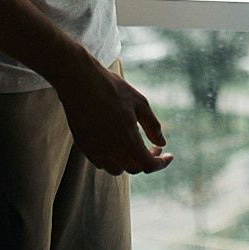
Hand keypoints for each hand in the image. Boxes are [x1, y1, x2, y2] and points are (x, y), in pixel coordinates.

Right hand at [57, 60, 172, 176]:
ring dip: (129, 161)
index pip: (148, 165)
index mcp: (127, 140)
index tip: (169, 156)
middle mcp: (110, 151)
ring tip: (134, 143)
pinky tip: (116, 142)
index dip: (161, 163)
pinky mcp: (83, 147)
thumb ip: (153, 126)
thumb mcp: (140, 103)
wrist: (79, 81)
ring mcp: (95, 150)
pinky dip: (113, 158)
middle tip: (154, 145)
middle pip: (134, 168)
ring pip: (117, 168)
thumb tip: (161, 144)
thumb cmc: (112, 88)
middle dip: (147, 159)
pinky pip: (101, 162)